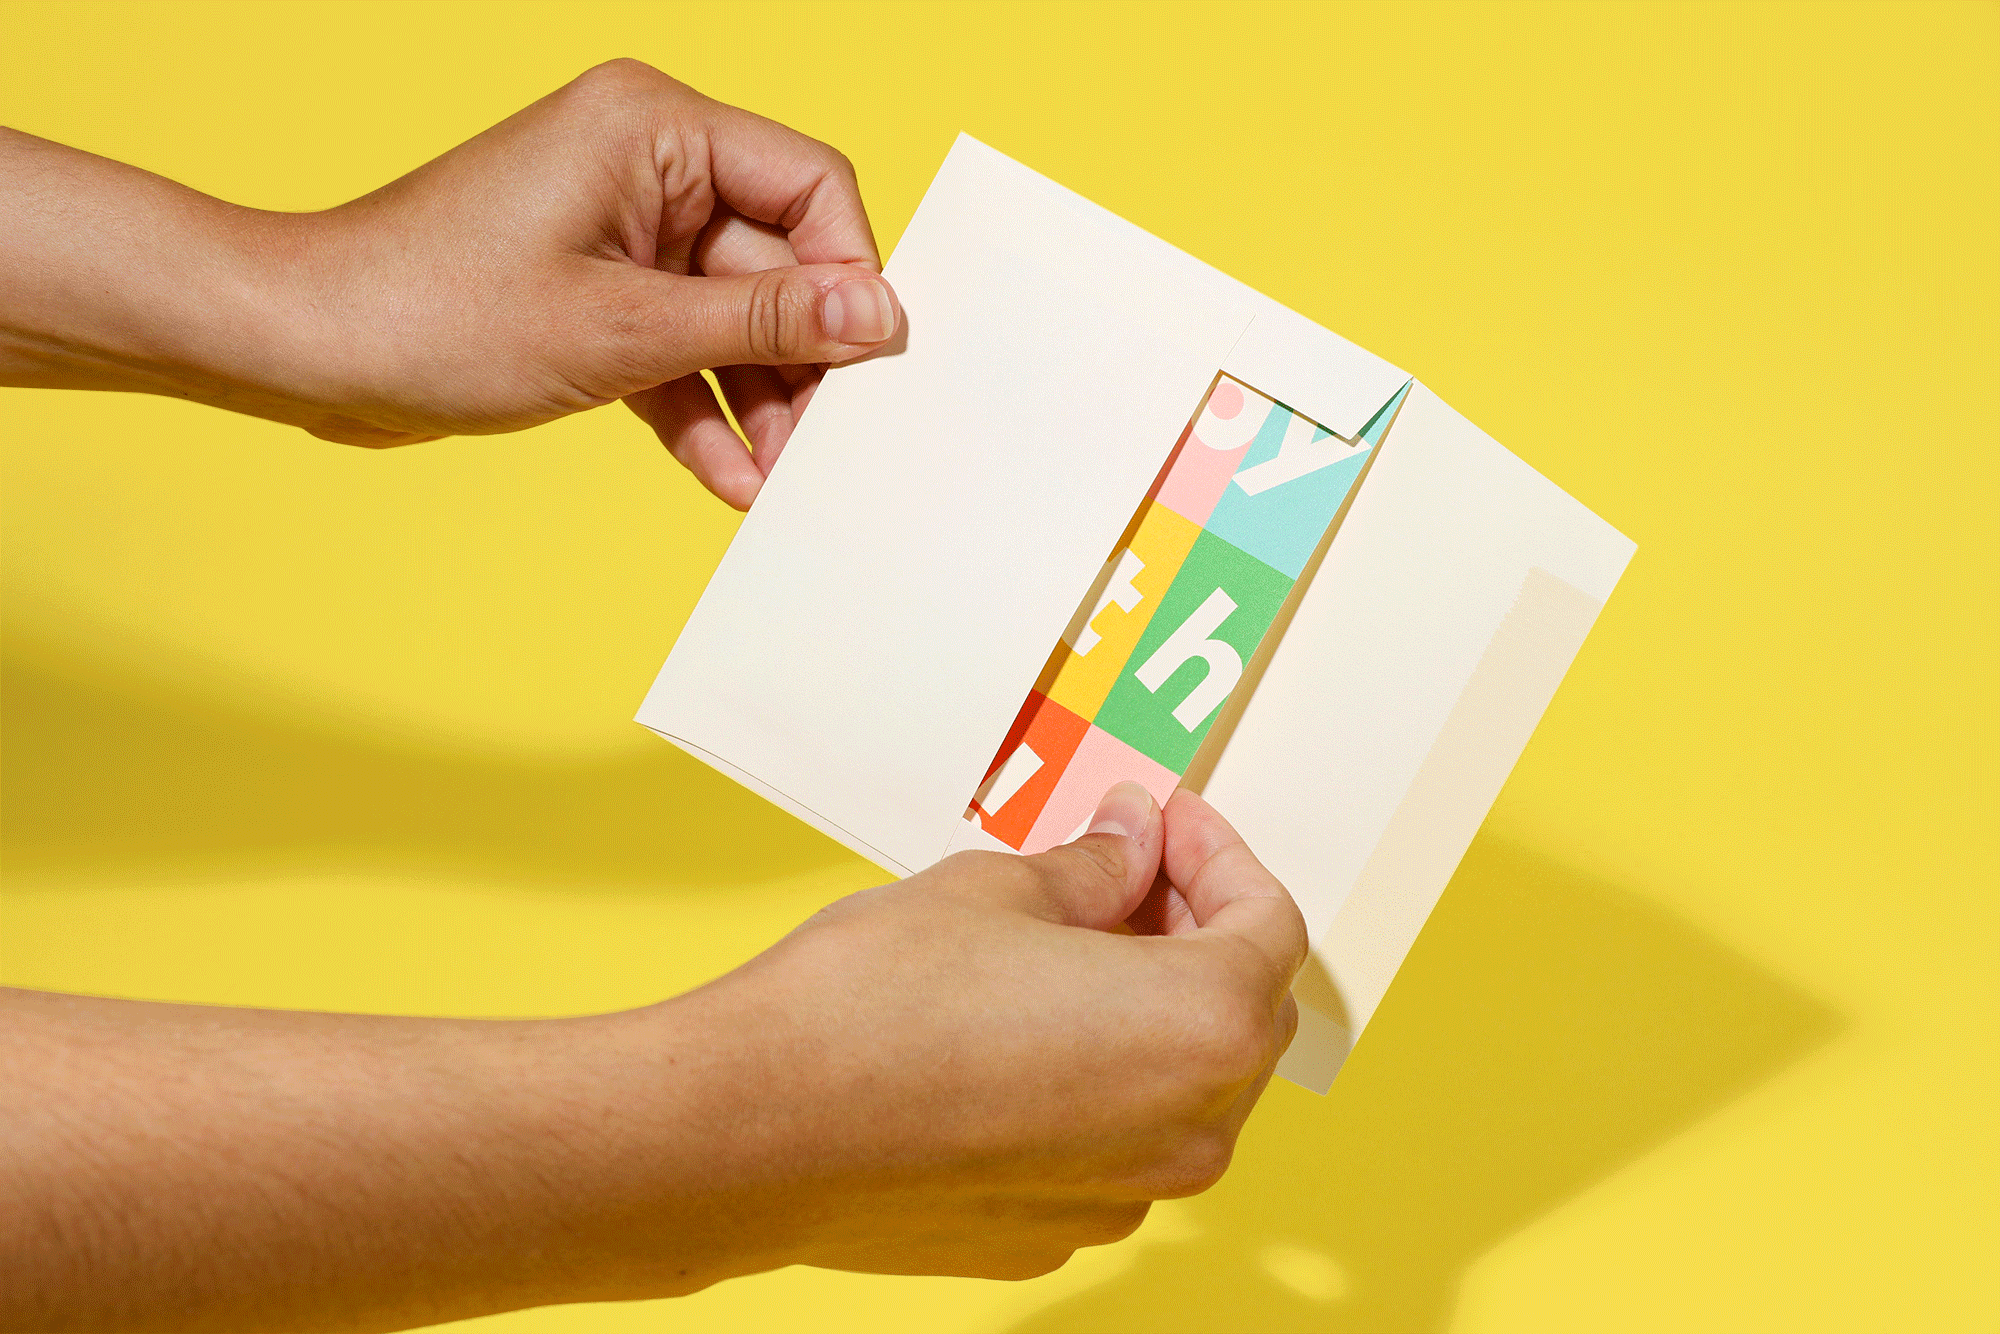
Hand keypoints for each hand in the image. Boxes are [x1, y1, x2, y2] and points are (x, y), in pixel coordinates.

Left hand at [0, 61, 899, 507]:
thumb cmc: (433, 312)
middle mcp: (647, 165)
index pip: (811, 185)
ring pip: (733, 317)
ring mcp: (621, 232)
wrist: (305, 350)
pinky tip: (727, 477)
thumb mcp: (624, 329)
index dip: (850, 277)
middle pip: (778, 262)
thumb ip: (764, 324)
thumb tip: (879, 318)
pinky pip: (680, 348)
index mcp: (655, 127)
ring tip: (773, 482)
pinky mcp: (597, 293)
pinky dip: (702, 407)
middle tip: (822, 447)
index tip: (867, 366)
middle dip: (799, 362)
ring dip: (756, 401)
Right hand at [639, 783, 1307, 1282]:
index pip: (1269, 926)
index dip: (1220, 854)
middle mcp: (1188, 1134)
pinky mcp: (1051, 1233)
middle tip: (1124, 868)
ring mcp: (1122, 1199)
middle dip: (1191, 929)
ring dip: (1145, 1009)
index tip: (1166, 821)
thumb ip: (1098, 868)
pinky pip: (1110, 1145)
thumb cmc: (874, 1004)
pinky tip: (1020, 1032)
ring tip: (1065, 945)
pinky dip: (1095, 1082)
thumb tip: (1131, 844)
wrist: (754, 1128)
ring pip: (1178, 1087)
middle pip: (1239, 1013)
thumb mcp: (1002, 889)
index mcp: (1202, 1031)